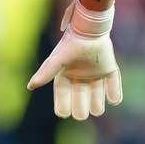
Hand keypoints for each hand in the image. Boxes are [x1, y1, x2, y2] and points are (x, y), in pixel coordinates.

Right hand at [27, 0, 122, 119]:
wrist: (91, 28)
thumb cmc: (72, 43)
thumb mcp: (58, 59)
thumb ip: (46, 72)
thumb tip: (30, 86)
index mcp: (66, 72)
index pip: (62, 92)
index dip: (62, 103)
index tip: (63, 114)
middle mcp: (80, 74)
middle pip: (80, 94)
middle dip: (80, 106)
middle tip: (81, 116)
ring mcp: (95, 71)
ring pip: (96, 91)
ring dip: (97, 102)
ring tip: (97, 111)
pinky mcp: (108, 67)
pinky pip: (112, 81)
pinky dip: (114, 91)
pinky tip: (114, 101)